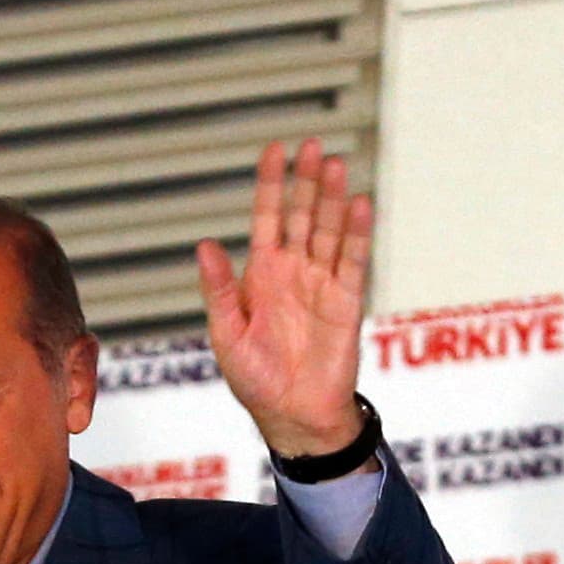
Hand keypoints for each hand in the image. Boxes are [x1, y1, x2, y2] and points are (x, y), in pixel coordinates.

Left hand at [196, 138, 374, 459]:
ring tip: (335, 165)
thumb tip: (204, 246)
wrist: (294, 417)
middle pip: (301, 215)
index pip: (267, 218)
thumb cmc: (256, 381)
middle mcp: (293, 272)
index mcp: (261, 275)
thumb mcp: (227, 335)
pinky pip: (353, 261)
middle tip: (313, 146)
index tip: (275, 150)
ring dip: (332, 199)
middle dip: (307, 181)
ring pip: (328, 231)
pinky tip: (359, 205)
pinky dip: (357, 233)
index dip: (271, 184)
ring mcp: (322, 284)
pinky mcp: (347, 302)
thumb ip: (219, 290)